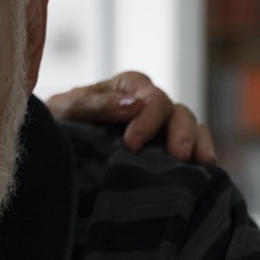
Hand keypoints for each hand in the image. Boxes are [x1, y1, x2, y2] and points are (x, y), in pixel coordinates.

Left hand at [45, 71, 216, 163]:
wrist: (53, 143)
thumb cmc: (59, 120)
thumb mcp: (68, 108)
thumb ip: (97, 104)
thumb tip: (134, 104)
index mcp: (130, 87)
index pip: (151, 98)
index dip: (148, 119)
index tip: (132, 145)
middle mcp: (150, 104)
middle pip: (177, 113)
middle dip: (181, 133)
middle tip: (179, 156)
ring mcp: (160, 127)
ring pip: (190, 129)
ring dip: (198, 144)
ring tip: (205, 164)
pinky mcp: (162, 150)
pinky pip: (189, 150)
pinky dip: (198, 158)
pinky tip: (205, 173)